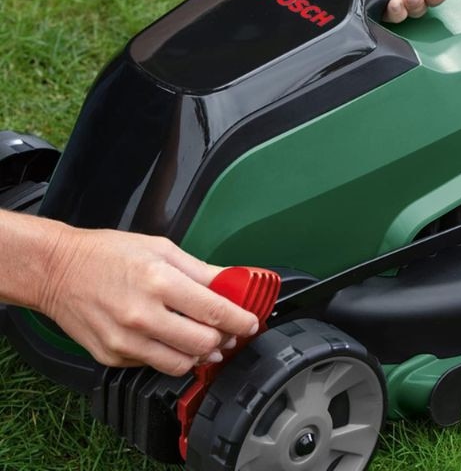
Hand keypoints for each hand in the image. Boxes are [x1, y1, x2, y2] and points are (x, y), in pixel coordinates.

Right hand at [36, 227, 259, 376]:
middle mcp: (142, 316)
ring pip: (182, 364)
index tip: (251, 323)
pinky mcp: (112, 357)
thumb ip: (202, 270)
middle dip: (224, 339)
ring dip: (201, 355)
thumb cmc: (106, 254)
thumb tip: (234, 282)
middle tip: (229, 332)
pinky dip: (171, 357)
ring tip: (206, 342)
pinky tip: (172, 341)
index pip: (217, 312)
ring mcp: (125, 341)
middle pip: (204, 344)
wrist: (55, 270)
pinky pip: (154, 365)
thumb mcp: (161, 248)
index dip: (242, 321)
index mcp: (160, 282)